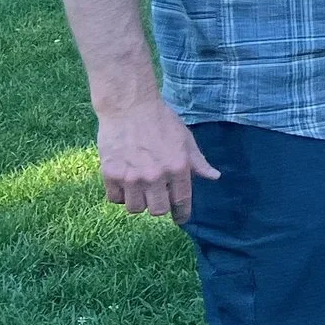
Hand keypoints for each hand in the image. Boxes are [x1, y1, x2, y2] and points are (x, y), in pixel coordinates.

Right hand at [97, 95, 218, 222]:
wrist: (129, 106)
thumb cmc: (161, 120)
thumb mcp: (185, 139)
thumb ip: (198, 162)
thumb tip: (214, 177)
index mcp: (178, 168)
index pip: (182, 202)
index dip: (182, 214)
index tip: (180, 219)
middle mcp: (155, 176)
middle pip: (157, 211)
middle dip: (159, 207)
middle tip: (158, 198)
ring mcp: (131, 176)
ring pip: (135, 208)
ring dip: (138, 201)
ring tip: (140, 188)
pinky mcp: (110, 174)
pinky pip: (115, 199)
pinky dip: (120, 195)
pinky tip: (124, 183)